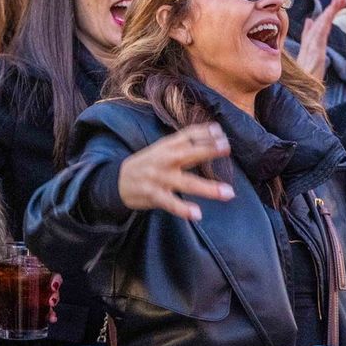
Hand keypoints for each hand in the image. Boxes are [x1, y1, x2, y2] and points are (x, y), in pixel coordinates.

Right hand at [116, 123, 233, 220]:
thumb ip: (183, 143)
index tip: (221, 132)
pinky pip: (170, 203)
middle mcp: (164, 160)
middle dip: (207, 150)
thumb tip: (212, 133)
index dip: (204, 132)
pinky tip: (197, 214)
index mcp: (167, 146)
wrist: (117, 180)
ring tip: (228, 192)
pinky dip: (183, 209)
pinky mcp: (153, 195)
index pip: (187, 135)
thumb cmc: (147, 163)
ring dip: (208, 188)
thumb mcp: (161, 148)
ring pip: (186, 182)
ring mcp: (159, 178)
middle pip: (188, 153)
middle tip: (226, 148)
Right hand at [295, 0, 343, 81]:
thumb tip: (309, 22)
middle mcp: (309, 44)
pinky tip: (332, 10)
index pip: (319, 25)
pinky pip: (321, 32)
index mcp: (310, 46)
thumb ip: (308, 42)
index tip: (336, 2)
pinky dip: (326, 20)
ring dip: (331, 10)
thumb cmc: (304, 81)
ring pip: (321, 23)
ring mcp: (311, 46)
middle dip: (331, 7)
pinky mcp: (314, 51)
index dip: (327, 13)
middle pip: (321, 21)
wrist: (298, 95)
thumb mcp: (309, 62)